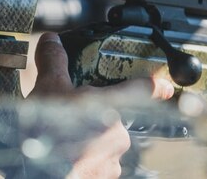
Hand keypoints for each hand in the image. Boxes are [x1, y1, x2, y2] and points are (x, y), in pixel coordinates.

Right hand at [28, 33, 174, 178]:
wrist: (40, 172)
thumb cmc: (46, 133)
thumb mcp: (46, 89)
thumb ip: (54, 62)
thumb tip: (52, 40)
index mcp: (109, 105)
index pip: (141, 90)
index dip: (155, 87)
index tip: (166, 87)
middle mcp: (118, 134)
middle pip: (113, 121)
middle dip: (95, 121)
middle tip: (71, 121)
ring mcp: (112, 161)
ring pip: (105, 147)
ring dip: (89, 144)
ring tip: (63, 143)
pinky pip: (99, 167)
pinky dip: (85, 163)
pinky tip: (65, 160)